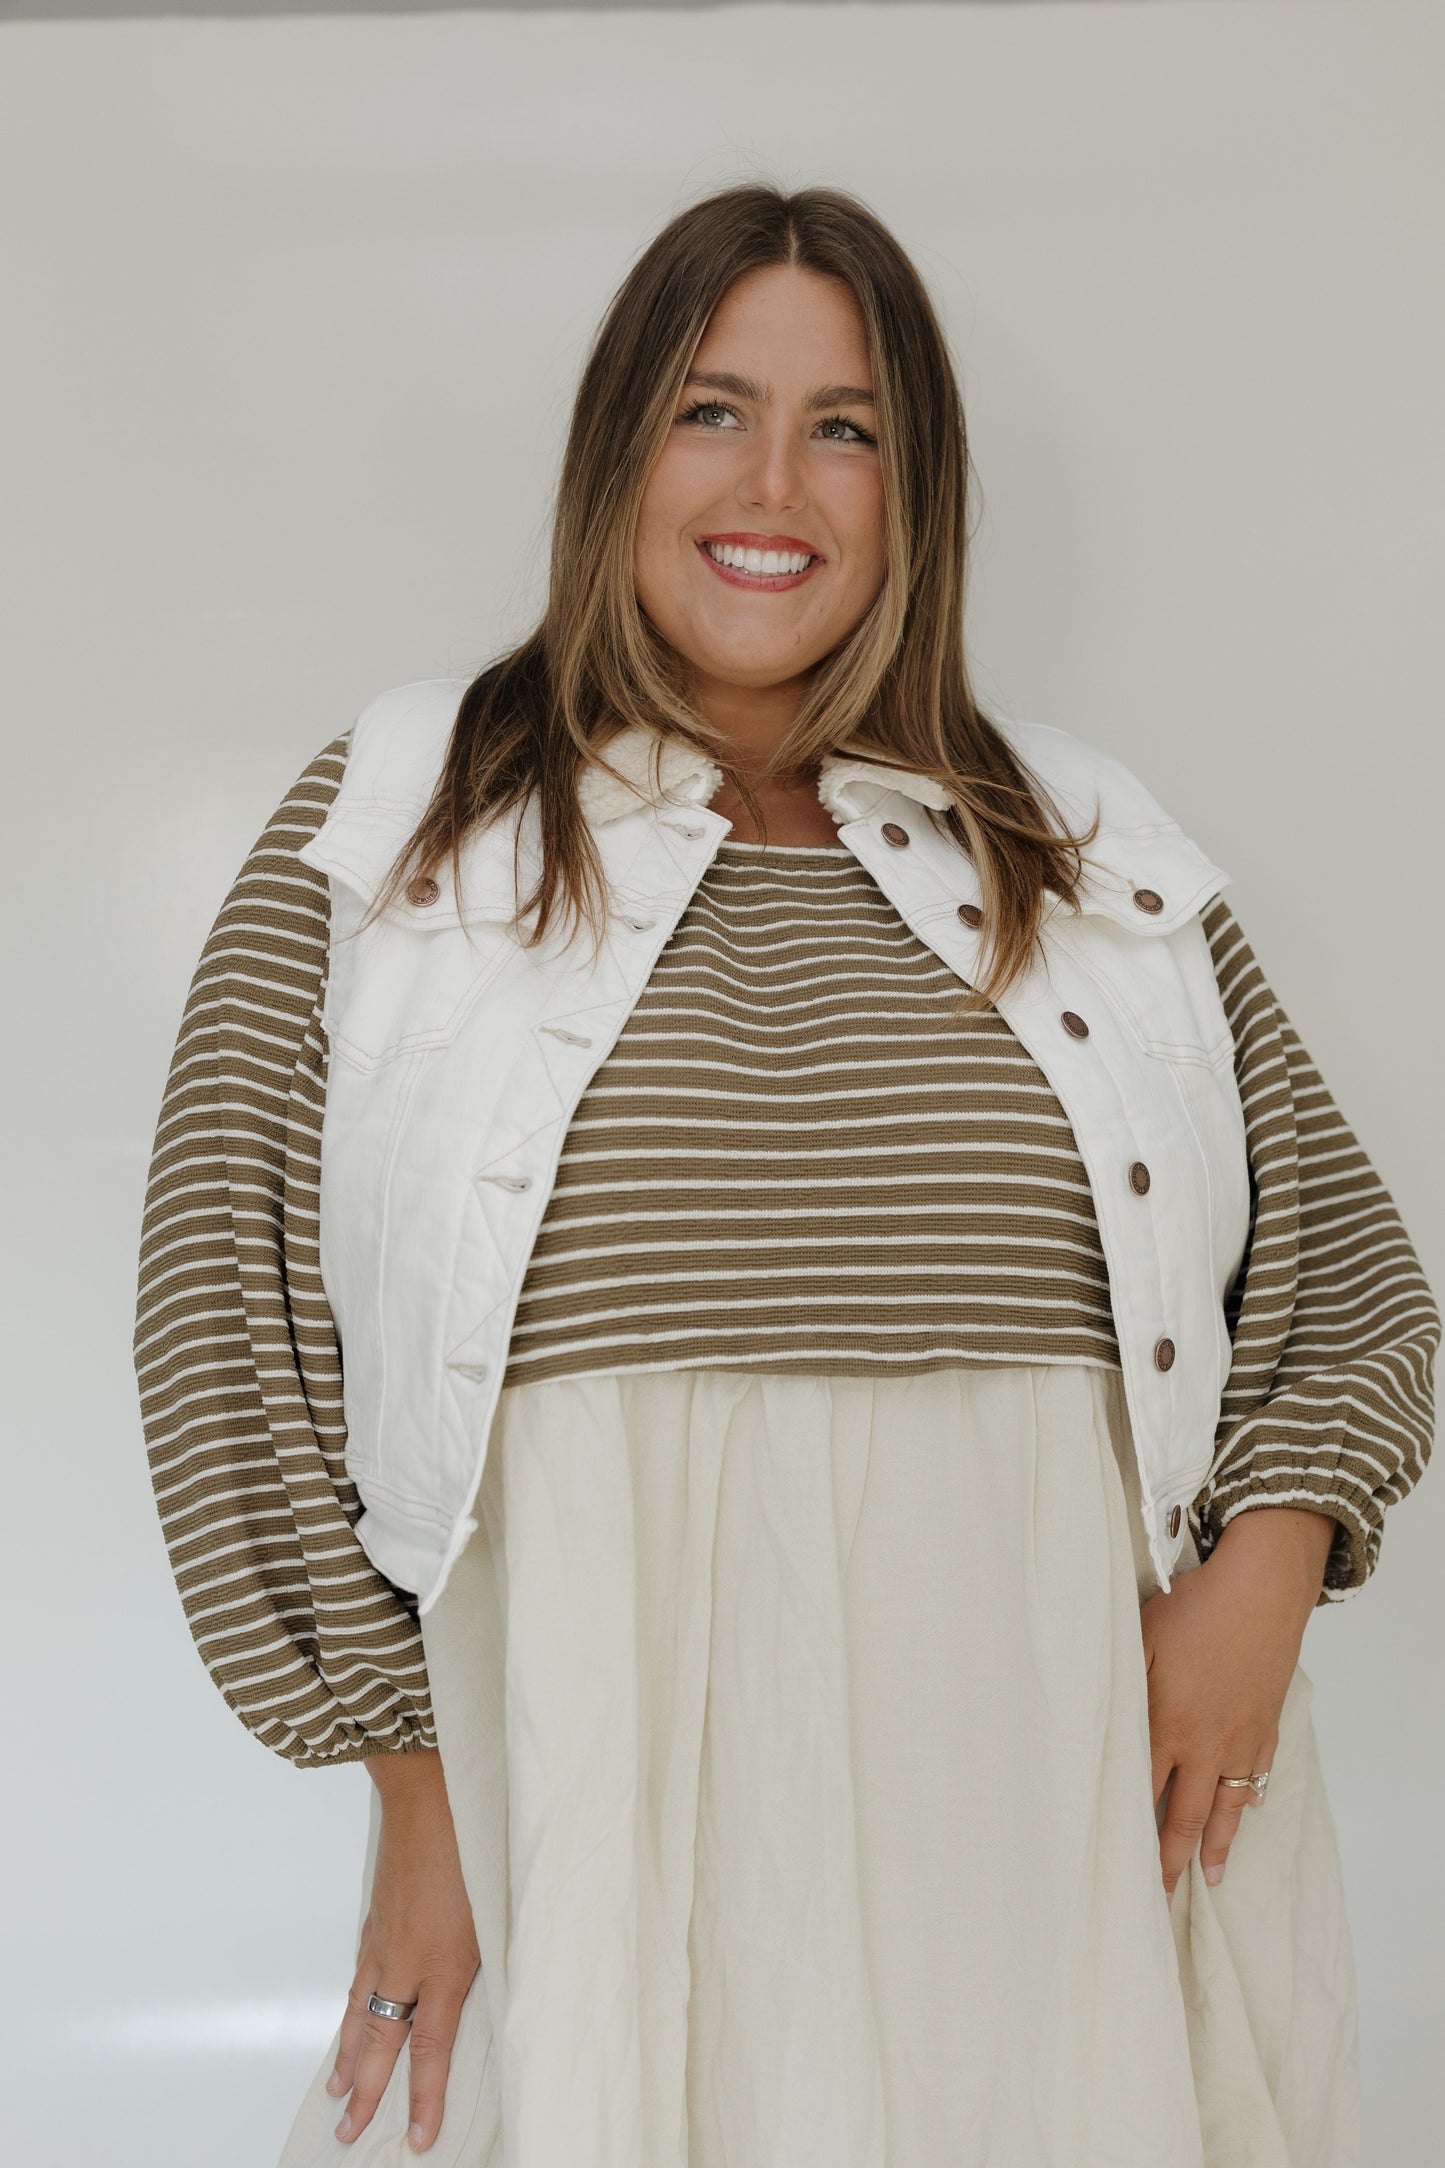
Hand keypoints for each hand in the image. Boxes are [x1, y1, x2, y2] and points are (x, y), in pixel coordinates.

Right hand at [326, 1748, 479, 2152]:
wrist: (427, 1794)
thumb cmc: (473, 1845)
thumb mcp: (499, 1910)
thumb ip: (494, 1958)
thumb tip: (499, 1991)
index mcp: (443, 1966)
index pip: (429, 2050)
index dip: (423, 2098)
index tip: (418, 2139)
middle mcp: (405, 1961)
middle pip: (380, 2042)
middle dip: (366, 2092)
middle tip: (349, 2131)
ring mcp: (383, 1940)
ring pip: (360, 2012)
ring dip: (350, 2055)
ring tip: (339, 2088)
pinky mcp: (375, 1917)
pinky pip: (359, 1977)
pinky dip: (351, 2008)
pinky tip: (352, 2018)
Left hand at [1139, 1505, 1334, 1903]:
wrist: (1262, 1591)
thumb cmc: (1193, 1610)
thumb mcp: (1140, 1640)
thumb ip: (1116, 1683)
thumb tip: (1090, 1714)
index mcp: (1167, 1727)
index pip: (1142, 1794)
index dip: (1128, 1832)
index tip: (1115, 1868)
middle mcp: (1205, 1746)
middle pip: (1185, 1816)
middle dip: (1170, 1860)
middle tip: (1157, 1900)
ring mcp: (1241, 1740)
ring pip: (1227, 1807)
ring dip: (1217, 1846)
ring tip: (1210, 1879)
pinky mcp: (1267, 1725)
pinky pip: (1257, 1774)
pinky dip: (1249, 1798)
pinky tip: (1245, 1810)